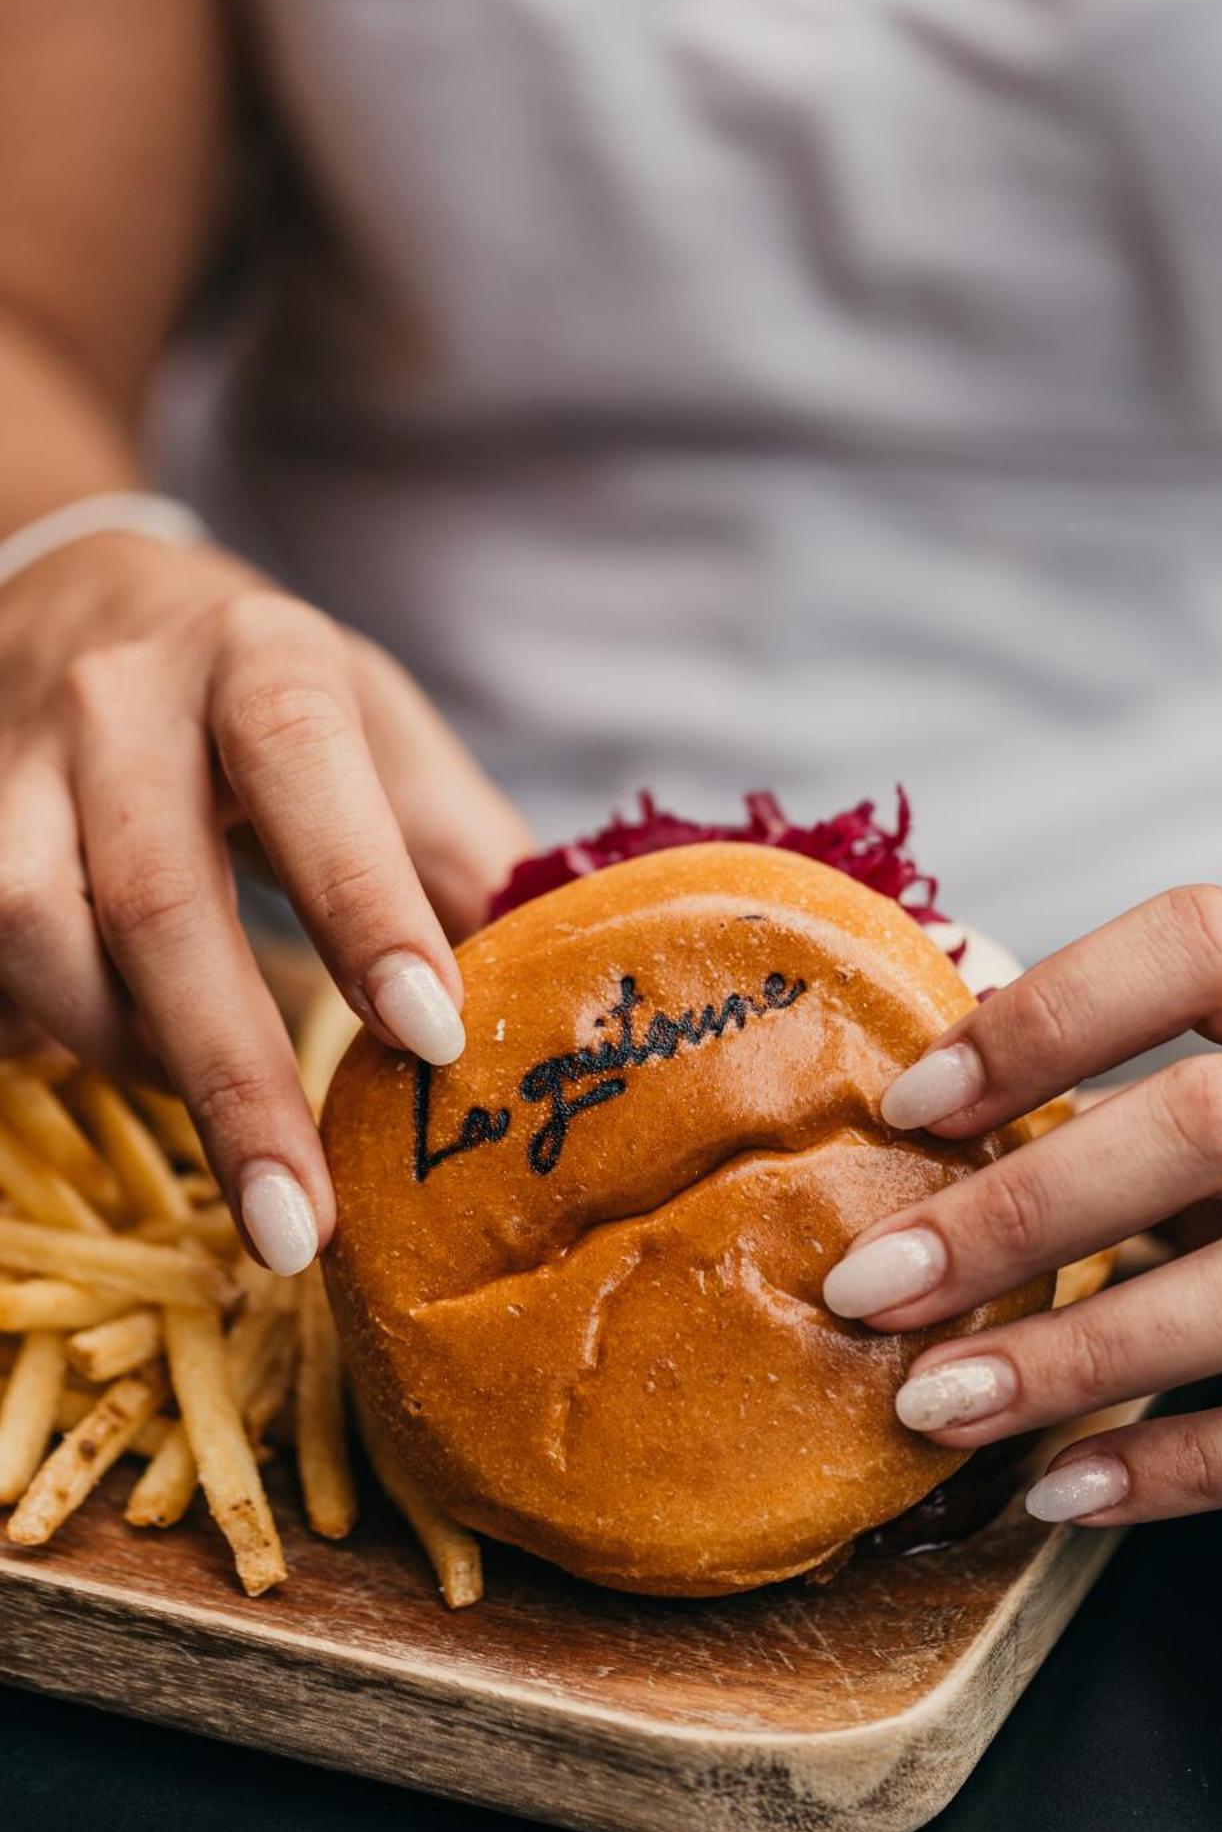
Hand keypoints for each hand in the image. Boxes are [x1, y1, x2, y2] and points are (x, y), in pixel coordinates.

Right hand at [0, 532, 532, 1269]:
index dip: (364, 903)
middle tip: (302, 1226)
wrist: (93, 605)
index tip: (432, 1039)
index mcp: (263, 661)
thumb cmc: (273, 701)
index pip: (306, 766)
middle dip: (234, 1078)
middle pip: (157, 897)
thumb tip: (559, 985)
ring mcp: (17, 765)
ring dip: (134, 1060)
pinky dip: (46, 1031)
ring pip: (34, 934)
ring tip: (230, 1131)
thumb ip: (465, 849)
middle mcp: (123, 703)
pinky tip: (119, 1065)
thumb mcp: (383, 734)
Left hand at [822, 886, 1221, 1525]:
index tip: (911, 1103)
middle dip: (1018, 1211)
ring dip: (1077, 1355)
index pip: (1198, 945)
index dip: (1046, 1015)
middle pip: (1208, 1121)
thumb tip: (927, 1109)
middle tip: (872, 1286)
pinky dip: (1185, 1467)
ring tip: (937, 1404)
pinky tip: (1067, 1488)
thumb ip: (1140, 1081)